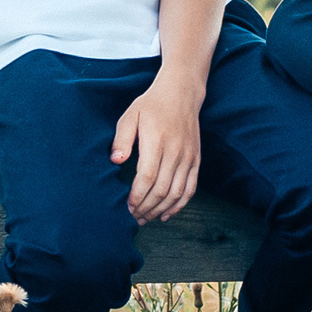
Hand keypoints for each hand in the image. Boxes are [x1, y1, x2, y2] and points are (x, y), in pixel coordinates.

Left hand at [111, 74, 202, 222]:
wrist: (181, 93)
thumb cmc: (151, 105)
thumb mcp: (130, 115)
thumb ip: (122, 139)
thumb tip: (116, 160)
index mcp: (157, 141)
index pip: (147, 177)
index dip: (137, 196)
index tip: (127, 206)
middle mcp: (175, 152)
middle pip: (161, 190)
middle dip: (146, 208)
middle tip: (133, 217)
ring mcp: (188, 157)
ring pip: (176, 193)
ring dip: (160, 210)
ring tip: (146, 218)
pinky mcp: (196, 160)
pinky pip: (190, 188)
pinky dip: (179, 205)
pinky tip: (166, 214)